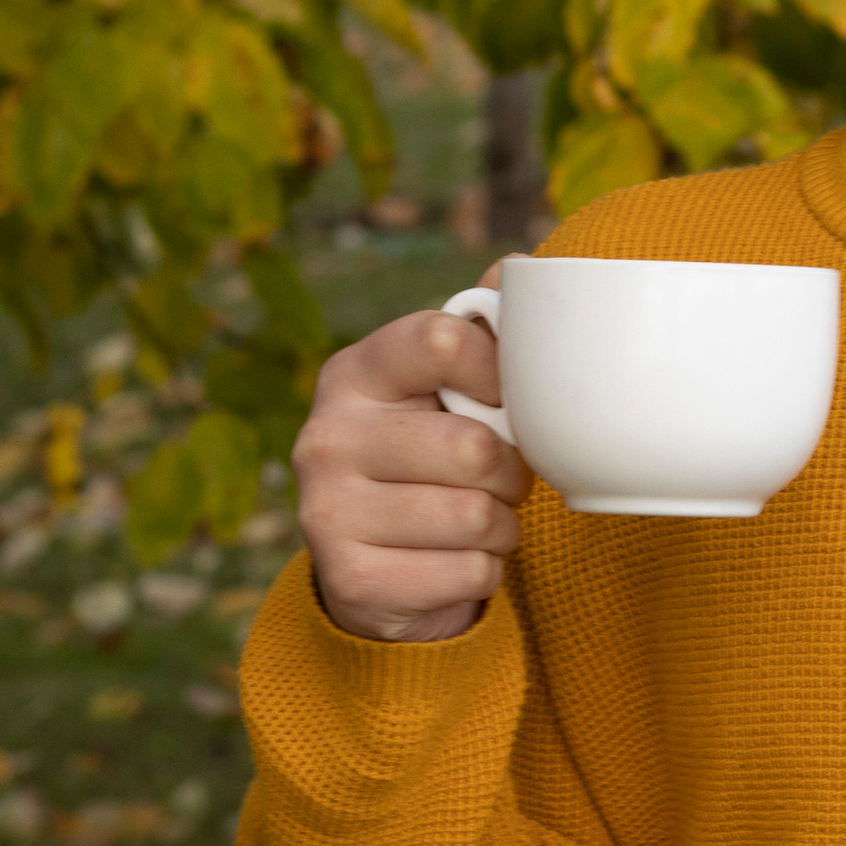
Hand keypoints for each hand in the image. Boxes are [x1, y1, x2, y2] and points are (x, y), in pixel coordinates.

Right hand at [293, 273, 532, 644]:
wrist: (376, 572)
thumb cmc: (428, 461)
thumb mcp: (443, 391)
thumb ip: (479, 334)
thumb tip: (520, 267)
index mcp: (353, 374)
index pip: (443, 341)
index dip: (499, 371)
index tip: (504, 400)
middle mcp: (325, 437)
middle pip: (473, 447)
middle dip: (510, 472)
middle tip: (497, 479)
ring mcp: (328, 511)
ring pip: (476, 515)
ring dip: (502, 527)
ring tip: (478, 521)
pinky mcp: (351, 579)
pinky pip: (469, 573)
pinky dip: (483, 573)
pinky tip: (453, 562)